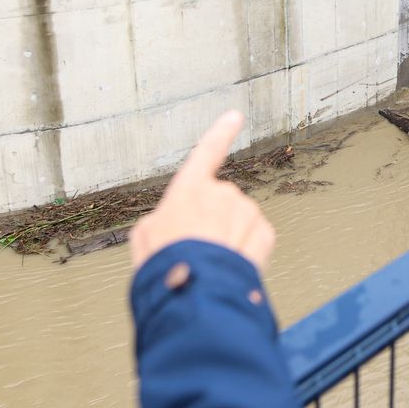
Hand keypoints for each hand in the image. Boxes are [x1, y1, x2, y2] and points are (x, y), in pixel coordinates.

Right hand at [130, 111, 274, 275]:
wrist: (194, 291)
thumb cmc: (163, 264)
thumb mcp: (145, 237)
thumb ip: (163, 220)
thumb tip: (176, 223)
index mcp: (189, 188)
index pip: (207, 153)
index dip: (220, 133)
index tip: (235, 116)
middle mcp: (221, 193)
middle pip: (220, 205)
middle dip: (213, 225)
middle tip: (195, 252)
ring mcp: (245, 212)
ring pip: (240, 222)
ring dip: (230, 240)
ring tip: (211, 264)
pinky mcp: (264, 233)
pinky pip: (255, 239)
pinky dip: (246, 252)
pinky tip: (230, 266)